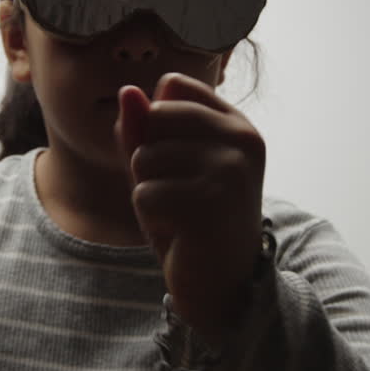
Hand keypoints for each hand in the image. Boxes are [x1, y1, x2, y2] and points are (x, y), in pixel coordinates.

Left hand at [114, 72, 266, 341]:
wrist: (222, 285)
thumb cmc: (192, 219)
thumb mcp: (162, 166)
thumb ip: (143, 127)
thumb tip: (127, 92)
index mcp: (237, 123)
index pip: (172, 85)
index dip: (154, 126)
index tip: (182, 163)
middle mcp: (242, 139)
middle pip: (153, 116)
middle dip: (147, 159)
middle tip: (178, 195)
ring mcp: (230, 169)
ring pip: (144, 156)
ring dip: (149, 192)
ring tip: (180, 215)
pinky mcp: (210, 202)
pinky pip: (143, 193)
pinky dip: (151, 218)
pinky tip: (180, 233)